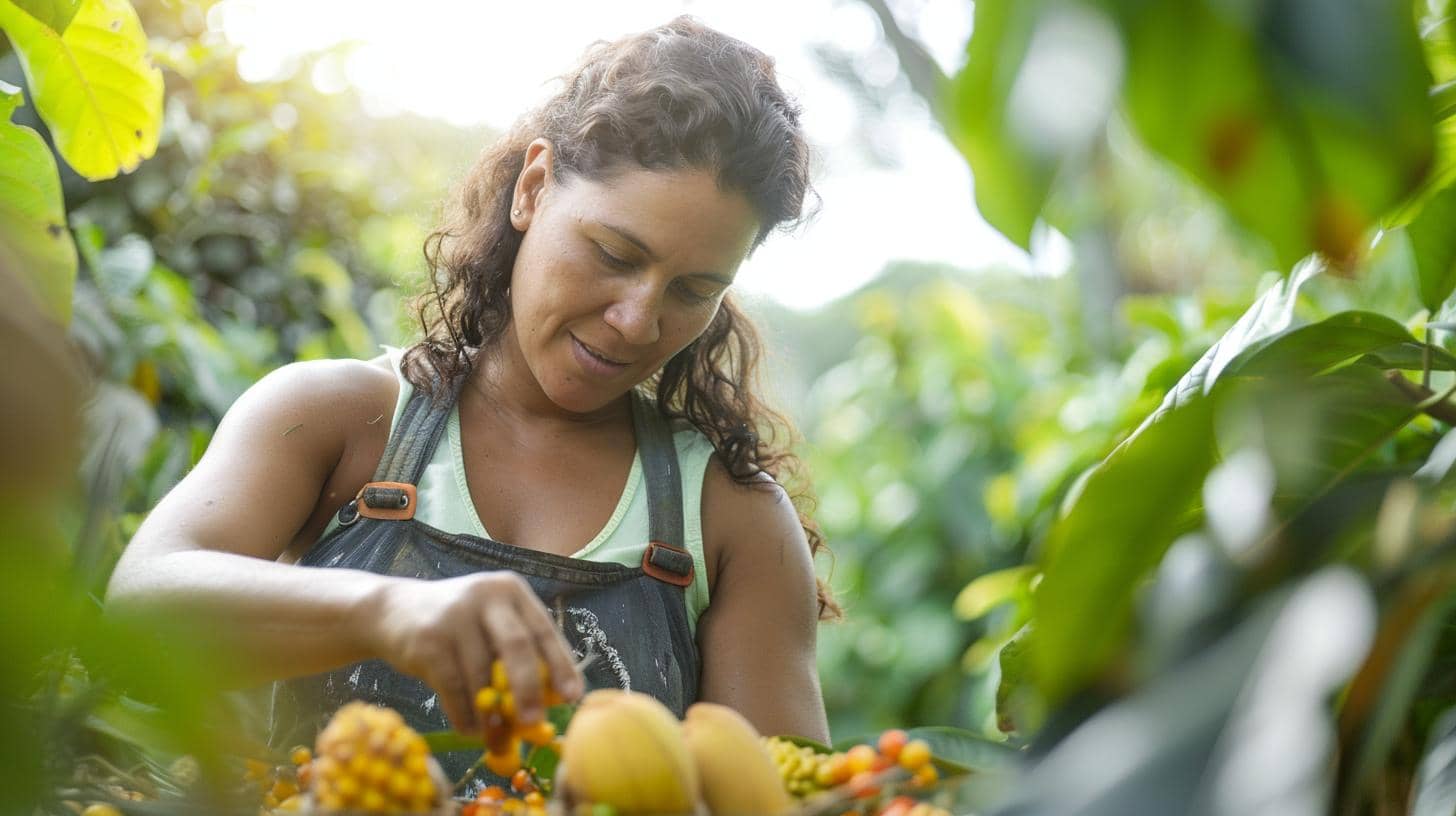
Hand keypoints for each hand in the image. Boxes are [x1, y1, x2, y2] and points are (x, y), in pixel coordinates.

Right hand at [362, 572, 584, 732]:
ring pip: (482, 675)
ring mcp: (454, 616)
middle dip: (529, 689)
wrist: (391, 610)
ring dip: (490, 714)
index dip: (561, 665)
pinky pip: (453, 688)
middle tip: (534, 722)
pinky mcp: (428, 640)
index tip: (573, 696)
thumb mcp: (488, 626)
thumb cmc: (455, 626)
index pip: (543, 630)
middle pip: (518, 646)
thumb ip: (517, 655)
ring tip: (493, 734)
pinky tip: (469, 729)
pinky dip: (464, 715)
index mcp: (510, 591)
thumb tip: (548, 705)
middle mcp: (485, 596)